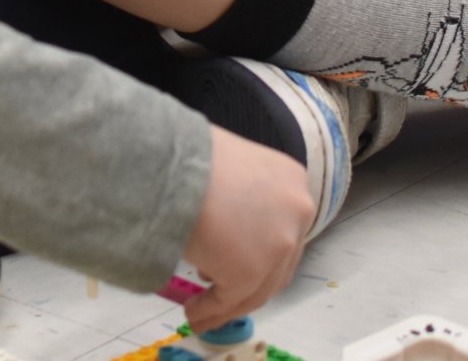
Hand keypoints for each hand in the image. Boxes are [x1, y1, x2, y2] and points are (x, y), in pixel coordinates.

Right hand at [179, 125, 313, 329]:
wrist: (170, 162)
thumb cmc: (187, 156)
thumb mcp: (228, 168)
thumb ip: (238, 198)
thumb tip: (225, 229)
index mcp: (292, 179)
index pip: (281, 229)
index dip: (260, 253)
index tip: (238, 265)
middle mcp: (296, 211)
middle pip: (276, 263)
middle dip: (247, 284)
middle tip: (220, 294)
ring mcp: (279, 243)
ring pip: (256, 288)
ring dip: (226, 304)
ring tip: (198, 309)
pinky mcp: (252, 271)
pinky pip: (230, 300)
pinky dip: (210, 310)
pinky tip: (192, 311)